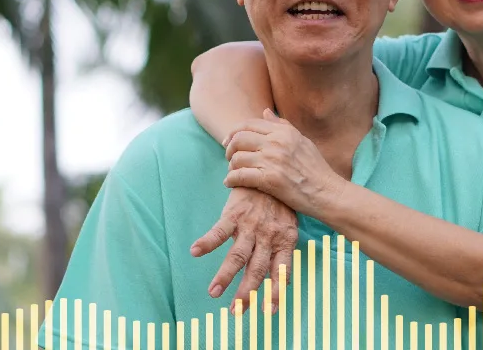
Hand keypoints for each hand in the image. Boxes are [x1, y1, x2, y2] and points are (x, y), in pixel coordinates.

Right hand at [190, 187, 297, 312]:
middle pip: (256, 269)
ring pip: (237, 255)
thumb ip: (281, 252)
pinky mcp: (234, 214)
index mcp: (285, 240)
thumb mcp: (288, 226)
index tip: (267, 312)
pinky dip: (207, 242)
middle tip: (236, 311)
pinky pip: (219, 231)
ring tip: (213, 292)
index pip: (281, 271)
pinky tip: (195, 252)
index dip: (275, 292)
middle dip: (246, 292)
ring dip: (224, 275)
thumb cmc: (279, 203)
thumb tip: (277, 281)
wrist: (268, 170)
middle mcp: (268, 236)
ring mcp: (250, 225)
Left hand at [223, 109, 344, 216]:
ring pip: (237, 158)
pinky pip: (239, 176)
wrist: (327, 192)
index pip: (249, 124)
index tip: (228, 142)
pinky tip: (230, 183)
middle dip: (229, 149)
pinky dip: (231, 180)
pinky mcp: (270, 180)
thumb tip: (265, 112)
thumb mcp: (302, 140)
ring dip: (231, 166)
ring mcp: (272, 160)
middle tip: (229, 158)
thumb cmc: (316, 168)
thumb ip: (282, 125)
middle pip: (239, 139)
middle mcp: (277, 142)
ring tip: (233, 172)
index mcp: (284, 131)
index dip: (233, 132)